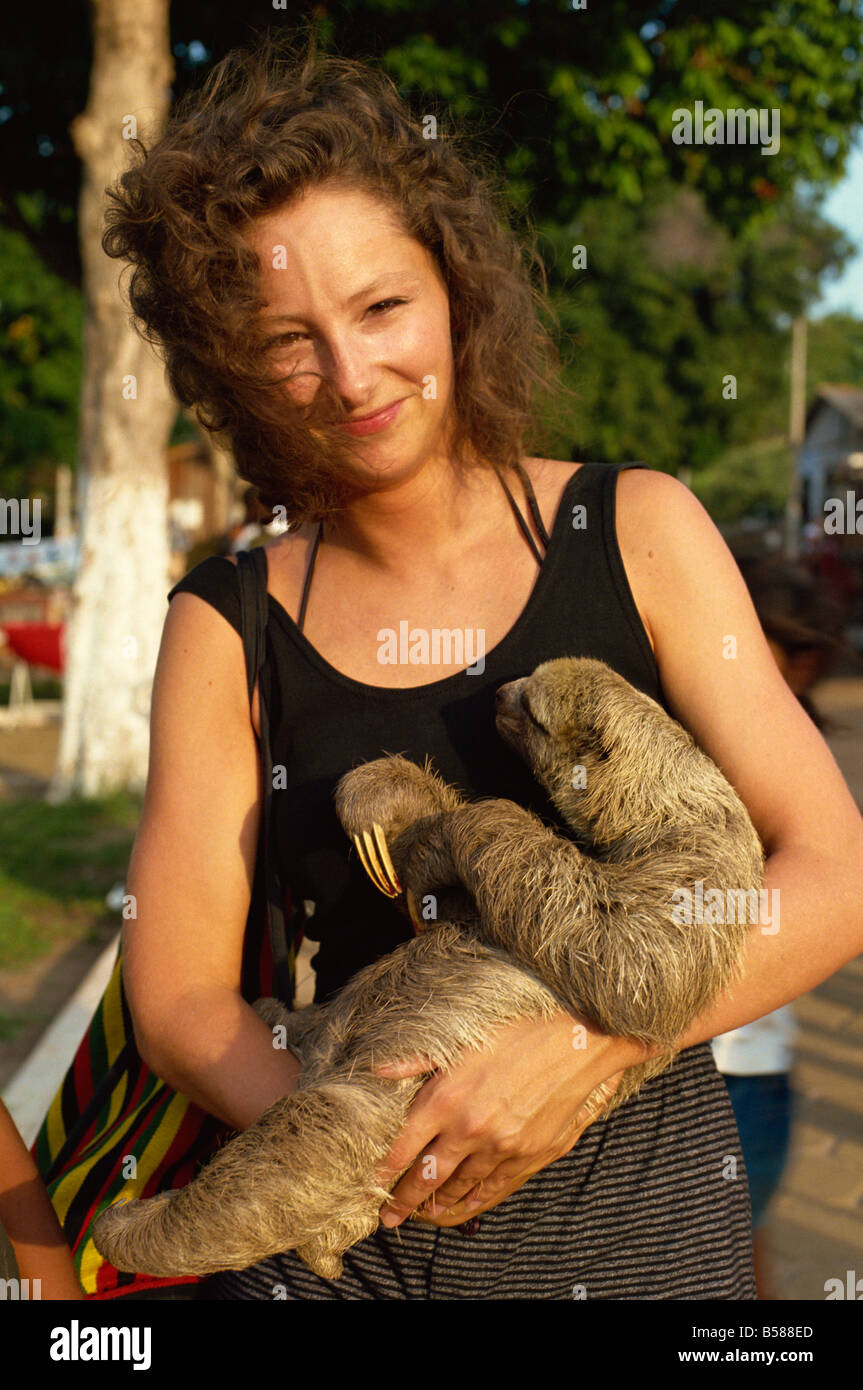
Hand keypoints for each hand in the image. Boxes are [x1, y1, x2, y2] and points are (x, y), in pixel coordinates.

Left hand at [373, 1011, 627, 1227]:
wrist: (576, 1040)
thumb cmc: (517, 1030)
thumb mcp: (460, 1038)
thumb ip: (415, 1059)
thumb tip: (376, 1070)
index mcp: (445, 1098)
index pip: (404, 1147)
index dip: (384, 1172)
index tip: (371, 1189)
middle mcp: (468, 1129)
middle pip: (427, 1175)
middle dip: (404, 1200)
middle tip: (388, 1217)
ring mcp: (500, 1146)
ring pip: (459, 1186)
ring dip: (437, 1203)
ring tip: (422, 1214)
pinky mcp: (529, 1154)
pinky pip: (494, 1187)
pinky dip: (474, 1200)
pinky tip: (463, 1206)